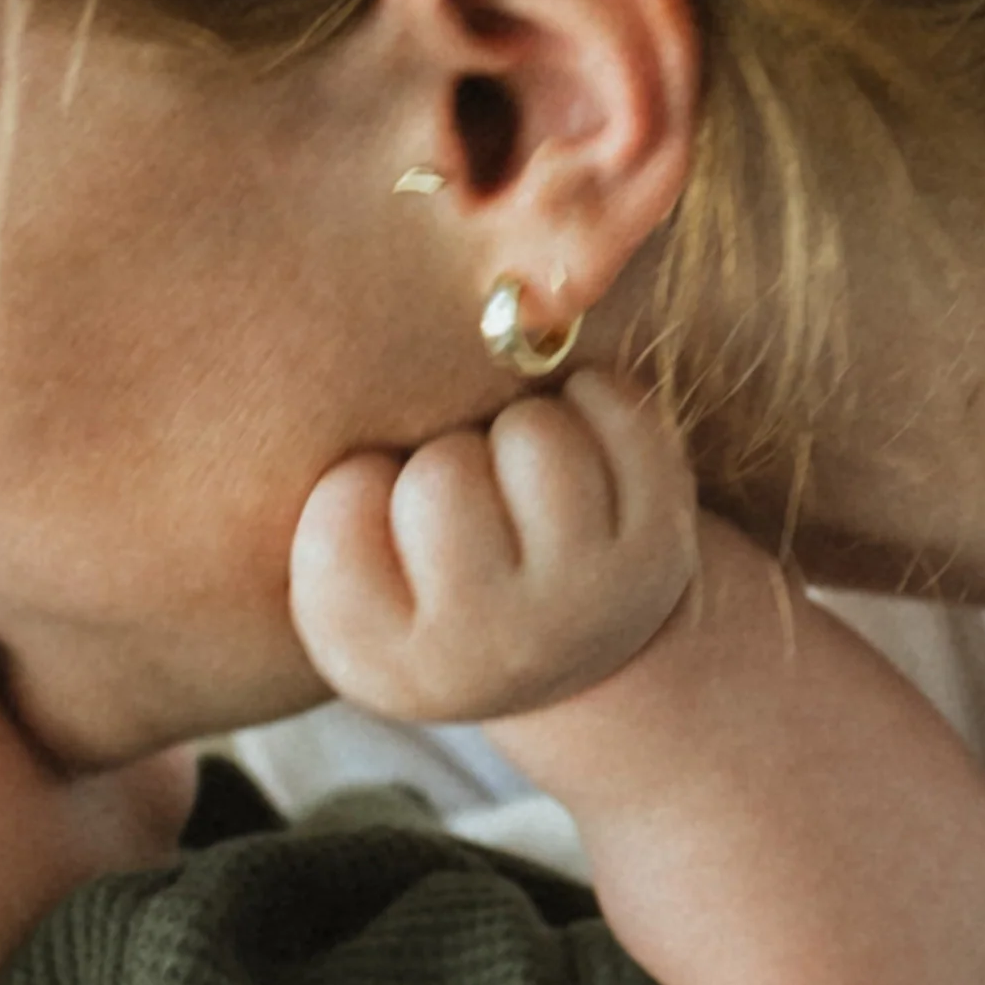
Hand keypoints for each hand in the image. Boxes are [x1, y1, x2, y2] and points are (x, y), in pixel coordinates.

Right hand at [289, 372, 697, 726]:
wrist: (574, 635)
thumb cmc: (433, 572)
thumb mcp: (350, 560)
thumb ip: (324, 477)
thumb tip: (334, 317)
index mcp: (388, 666)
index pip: (336, 527)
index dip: (356, 486)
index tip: (385, 517)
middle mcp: (491, 655)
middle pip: (441, 478)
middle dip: (445, 460)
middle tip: (469, 503)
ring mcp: (587, 606)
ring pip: (533, 437)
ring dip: (521, 430)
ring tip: (522, 480)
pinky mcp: (660, 552)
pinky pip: (613, 410)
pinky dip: (592, 400)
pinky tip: (580, 454)